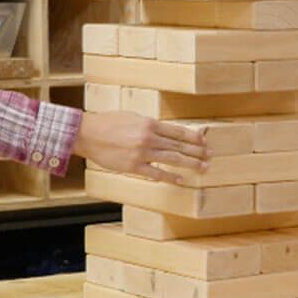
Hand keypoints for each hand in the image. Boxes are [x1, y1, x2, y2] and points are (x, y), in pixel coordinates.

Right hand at [71, 111, 210, 184]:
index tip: (205, 142)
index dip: (194, 137)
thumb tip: (166, 133)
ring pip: (172, 160)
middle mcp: (148, 138)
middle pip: (179, 146)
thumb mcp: (132, 117)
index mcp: (149, 123)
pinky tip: (181, 180)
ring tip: (203, 168)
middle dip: (197, 151)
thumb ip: (150, 125)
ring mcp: (141, 153)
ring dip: (190, 164)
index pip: (178, 131)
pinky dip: (170, 177)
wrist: (87, 134)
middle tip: (210, 156)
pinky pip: (156, 174)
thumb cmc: (108, 122)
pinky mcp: (133, 166)